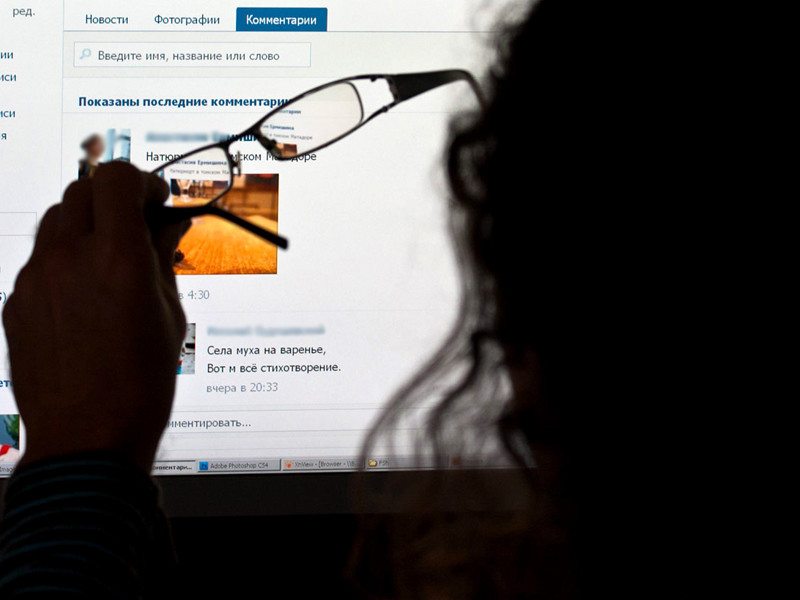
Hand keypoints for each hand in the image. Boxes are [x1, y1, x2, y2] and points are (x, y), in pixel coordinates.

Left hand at [3, 163, 189, 471]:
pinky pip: (39, 262)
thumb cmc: (139, 384)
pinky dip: (64, 262)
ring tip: (108, 258)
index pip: (117, 178)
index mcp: (117, 259)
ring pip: (55, 222)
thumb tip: (168, 227)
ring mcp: (35, 280)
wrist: (89, 437)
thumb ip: (164, 259)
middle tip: (135, 224)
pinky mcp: (16, 303)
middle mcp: (70, 259)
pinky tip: (84, 296)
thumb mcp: (170, 314)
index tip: (156, 198)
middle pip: (81, 191)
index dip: (141, 180)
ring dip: (84, 225)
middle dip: (113, 199)